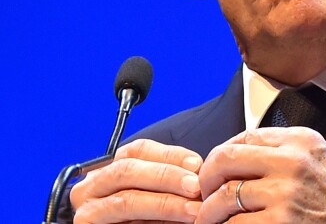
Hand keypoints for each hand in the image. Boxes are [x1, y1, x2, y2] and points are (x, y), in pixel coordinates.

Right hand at [70, 139, 202, 222]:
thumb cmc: (134, 220)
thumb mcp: (147, 194)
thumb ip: (165, 182)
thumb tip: (197, 172)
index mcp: (106, 168)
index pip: (137, 150)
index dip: (169, 154)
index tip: (197, 163)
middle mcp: (90, 187)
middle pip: (128, 170)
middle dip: (167, 176)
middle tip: (196, 186)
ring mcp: (87, 213)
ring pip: (127, 200)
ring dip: (165, 204)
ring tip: (193, 210)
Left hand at [196, 127, 325, 222]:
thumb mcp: (317, 158)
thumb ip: (283, 149)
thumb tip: (238, 153)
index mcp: (299, 139)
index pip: (245, 136)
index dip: (222, 154)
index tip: (214, 170)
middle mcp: (292, 159)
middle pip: (227, 158)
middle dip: (206, 178)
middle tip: (201, 194)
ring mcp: (287, 191)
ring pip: (225, 196)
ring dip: (209, 212)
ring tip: (207, 220)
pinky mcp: (282, 222)